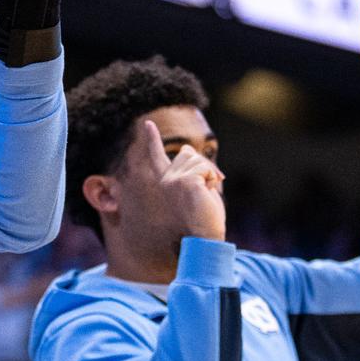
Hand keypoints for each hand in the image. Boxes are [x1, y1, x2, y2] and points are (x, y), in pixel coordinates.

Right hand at [138, 119, 224, 241]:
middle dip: (203, 167)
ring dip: (209, 174)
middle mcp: (165, 180)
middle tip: (208, 188)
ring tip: (205, 194)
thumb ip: (189, 168)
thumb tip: (186, 147)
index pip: (158, 156)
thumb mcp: (195, 187)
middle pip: (188, 153)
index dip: (152, 139)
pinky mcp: (185, 182)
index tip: (148, 124)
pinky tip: (207, 192)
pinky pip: (205, 168)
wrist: (205, 236)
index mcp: (165, 182)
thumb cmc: (204, 217)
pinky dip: (212, 178)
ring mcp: (173, 180)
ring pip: (198, 159)